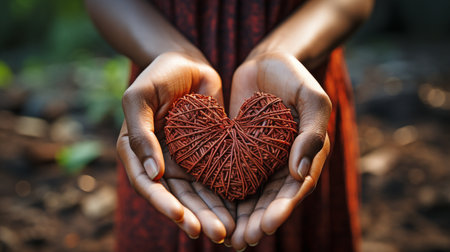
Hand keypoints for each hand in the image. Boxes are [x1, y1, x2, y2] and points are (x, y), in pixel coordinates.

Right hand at [116, 52, 234, 242]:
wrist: (188, 63)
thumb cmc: (159, 75)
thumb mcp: (140, 97)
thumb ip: (140, 133)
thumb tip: (153, 174)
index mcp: (137, 152)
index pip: (148, 186)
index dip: (164, 205)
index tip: (184, 219)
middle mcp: (159, 162)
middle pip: (176, 198)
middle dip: (195, 218)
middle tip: (217, 233)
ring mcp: (183, 161)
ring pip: (196, 194)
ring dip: (211, 214)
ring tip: (228, 231)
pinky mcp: (205, 156)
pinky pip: (214, 179)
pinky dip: (223, 196)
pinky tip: (238, 211)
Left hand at [228, 51, 330, 249]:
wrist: (265, 62)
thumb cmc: (293, 76)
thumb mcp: (312, 98)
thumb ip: (313, 133)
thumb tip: (300, 174)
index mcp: (308, 155)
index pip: (296, 189)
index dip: (282, 209)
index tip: (266, 225)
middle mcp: (285, 163)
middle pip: (272, 199)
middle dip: (258, 221)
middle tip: (242, 241)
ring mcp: (262, 159)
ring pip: (251, 194)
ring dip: (241, 217)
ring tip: (227, 238)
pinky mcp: (240, 152)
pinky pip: (232, 176)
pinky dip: (225, 196)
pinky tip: (212, 211)